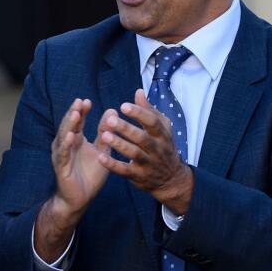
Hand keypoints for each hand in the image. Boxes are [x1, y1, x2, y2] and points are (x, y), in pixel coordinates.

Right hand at [49, 98, 115, 219]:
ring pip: (64, 137)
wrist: (81, 198)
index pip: (77, 122)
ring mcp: (62, 155)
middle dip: (73, 113)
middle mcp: (66, 145)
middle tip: (80, 101)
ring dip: (69, 125)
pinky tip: (71, 136)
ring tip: (75, 113)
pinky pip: (64, 154)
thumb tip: (112, 111)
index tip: (87, 101)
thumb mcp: (102, 151)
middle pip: (69, 125)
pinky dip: (66, 144)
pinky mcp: (61, 167)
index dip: (81, 111)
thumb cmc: (89, 175)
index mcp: (75, 140)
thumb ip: (105, 133)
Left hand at [101, 89, 193, 213]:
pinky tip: (100, 157)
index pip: (152, 122)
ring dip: (119, 145)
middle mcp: (156, 148)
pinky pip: (125, 171)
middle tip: (110, 120)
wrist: (171, 179)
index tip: (123, 106)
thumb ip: (149, 111)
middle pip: (142, 138)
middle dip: (126, 129)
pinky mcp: (138, 176)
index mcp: (162, 134)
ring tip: (104, 135)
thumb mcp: (162, 129)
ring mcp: (148, 163)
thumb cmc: (163, 147)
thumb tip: (138, 92)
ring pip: (133, 154)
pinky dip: (113, 165)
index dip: (139, 113)